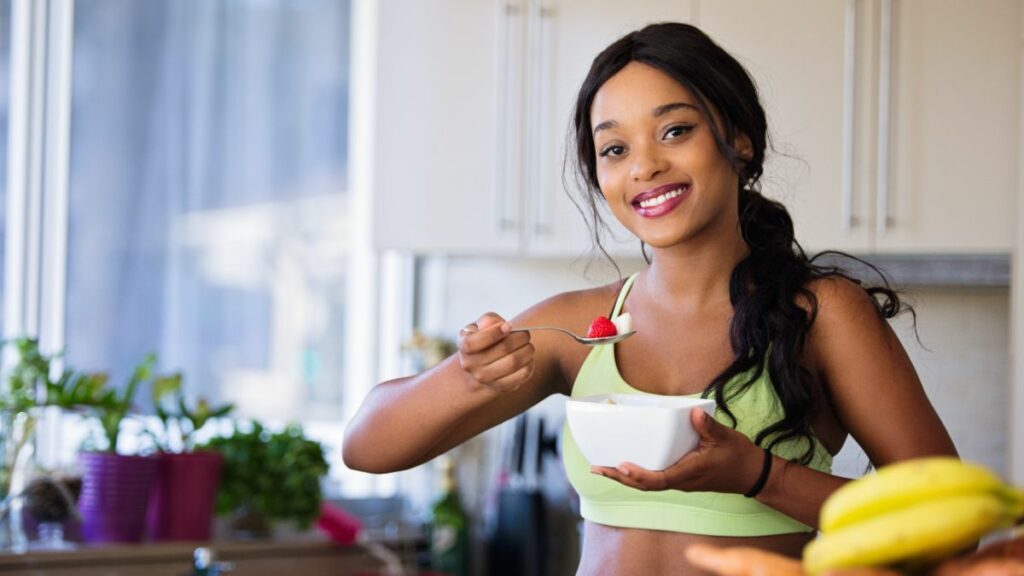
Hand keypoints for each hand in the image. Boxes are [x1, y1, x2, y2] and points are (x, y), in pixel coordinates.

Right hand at [457, 313, 534, 391]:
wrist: (479, 368)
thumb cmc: (483, 340)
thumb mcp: (480, 326)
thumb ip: (488, 320)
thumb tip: (495, 323)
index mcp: (464, 345)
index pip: (475, 342)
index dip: (494, 333)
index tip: (508, 326)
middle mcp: (471, 364)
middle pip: (503, 349)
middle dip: (520, 337)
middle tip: (525, 334)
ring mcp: (484, 378)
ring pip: (514, 362)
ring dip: (527, 351)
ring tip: (528, 345)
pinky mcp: (499, 387)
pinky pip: (521, 375)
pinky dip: (529, 364)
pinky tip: (527, 358)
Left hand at [590, 407, 764, 493]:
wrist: (751, 474)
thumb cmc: (737, 456)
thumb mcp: (725, 438)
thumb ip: (708, 426)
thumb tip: (693, 412)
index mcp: (688, 473)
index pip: (658, 480)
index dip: (638, 475)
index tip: (621, 466)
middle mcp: (680, 480)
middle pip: (644, 485)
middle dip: (619, 478)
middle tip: (596, 468)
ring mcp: (679, 481)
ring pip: (646, 484)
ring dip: (624, 478)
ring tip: (602, 468)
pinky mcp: (680, 477)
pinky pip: (653, 479)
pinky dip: (636, 474)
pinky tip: (625, 466)